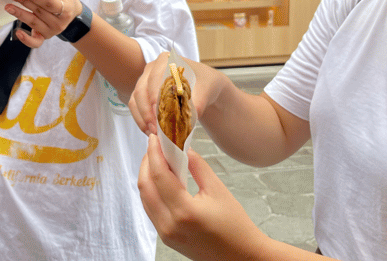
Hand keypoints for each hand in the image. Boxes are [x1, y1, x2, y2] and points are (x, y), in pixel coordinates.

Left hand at [4, 0, 78, 47]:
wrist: (71, 12)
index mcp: (66, 9)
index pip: (49, 3)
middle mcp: (59, 23)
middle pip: (38, 11)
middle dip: (23, 1)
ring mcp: (52, 31)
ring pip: (33, 22)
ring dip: (19, 13)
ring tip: (8, 6)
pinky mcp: (44, 37)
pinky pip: (35, 42)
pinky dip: (26, 39)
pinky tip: (18, 32)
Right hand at [130, 52, 221, 135]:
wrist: (203, 87)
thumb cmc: (204, 83)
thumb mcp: (206, 89)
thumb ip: (199, 101)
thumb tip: (191, 116)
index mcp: (166, 61)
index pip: (155, 77)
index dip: (154, 95)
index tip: (158, 112)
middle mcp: (151, 69)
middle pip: (141, 90)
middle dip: (147, 111)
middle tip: (156, 129)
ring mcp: (144, 81)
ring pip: (135, 100)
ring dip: (142, 118)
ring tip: (153, 133)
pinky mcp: (142, 94)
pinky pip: (136, 107)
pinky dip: (141, 120)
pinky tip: (151, 131)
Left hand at [138, 134, 268, 260]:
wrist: (241, 256)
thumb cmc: (236, 225)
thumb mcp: (218, 190)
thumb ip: (197, 166)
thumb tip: (182, 147)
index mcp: (184, 212)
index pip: (159, 176)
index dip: (154, 153)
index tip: (154, 137)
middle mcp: (169, 225)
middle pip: (145, 187)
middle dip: (146, 162)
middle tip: (154, 146)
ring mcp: (165, 234)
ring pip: (145, 198)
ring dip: (147, 176)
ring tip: (156, 159)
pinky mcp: (166, 238)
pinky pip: (151, 210)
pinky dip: (152, 191)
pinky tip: (160, 179)